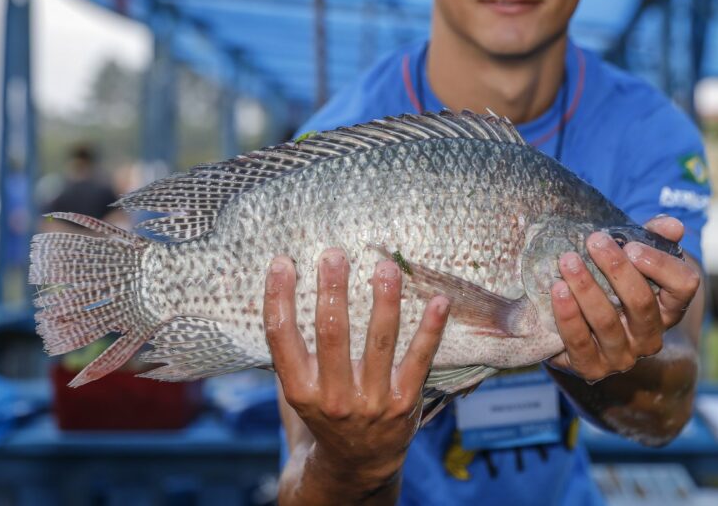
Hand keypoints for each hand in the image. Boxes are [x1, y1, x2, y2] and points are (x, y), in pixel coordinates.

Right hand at [264, 248, 449, 489]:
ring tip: (385, 267)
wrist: (358, 463)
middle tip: (334, 254)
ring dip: (384, 300)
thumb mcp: (299, 388)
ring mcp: (372, 400)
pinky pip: (420, 358)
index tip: (282, 262)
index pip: (282, 336)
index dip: (279, 297)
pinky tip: (438, 300)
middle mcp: (333, 396)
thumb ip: (291, 350)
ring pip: (379, 340)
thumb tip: (283, 286)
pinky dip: (431, 328)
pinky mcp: (404, 401)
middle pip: (331, 333)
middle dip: (332, 290)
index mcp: (300, 389)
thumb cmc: (326, 411)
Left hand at [545, 216, 700, 382]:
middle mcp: (650, 336)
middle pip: (641, 302)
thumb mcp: (631, 261)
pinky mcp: (591, 368)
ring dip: (585, 288)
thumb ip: (652, 238)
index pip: (685, 286)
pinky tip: (557, 290)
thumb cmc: (608, 287)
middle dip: (616, 269)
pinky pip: (579, 342)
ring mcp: (622, 356)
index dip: (661, 264)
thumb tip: (672, 225)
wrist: (574, 331)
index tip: (631, 245)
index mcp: (668, 308)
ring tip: (567, 261)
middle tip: (594, 242)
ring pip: (607, 321)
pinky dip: (567, 315)